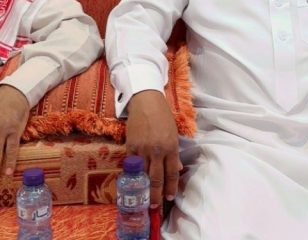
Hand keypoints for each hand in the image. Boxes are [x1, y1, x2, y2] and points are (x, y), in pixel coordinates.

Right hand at [125, 90, 180, 209]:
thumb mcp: (173, 134)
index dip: (170, 188)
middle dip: (157, 194)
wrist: (146, 101)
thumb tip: (177, 169)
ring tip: (144, 199)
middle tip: (156, 206)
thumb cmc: (163, 117)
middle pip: (156, 178)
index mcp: (170, 148)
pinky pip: (132, 165)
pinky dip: (133, 174)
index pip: (171, 174)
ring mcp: (142, 149)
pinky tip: (134, 182)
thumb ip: (174, 153)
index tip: (170, 198)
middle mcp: (157, 151)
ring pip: (143, 174)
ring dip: (144, 188)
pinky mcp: (130, 146)